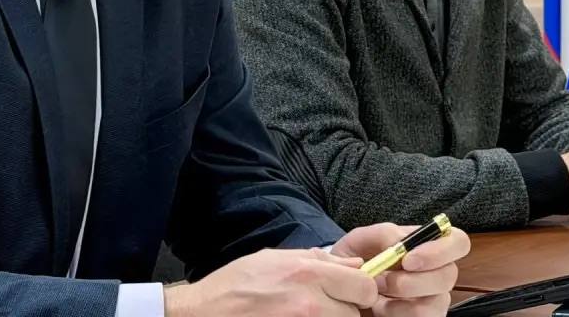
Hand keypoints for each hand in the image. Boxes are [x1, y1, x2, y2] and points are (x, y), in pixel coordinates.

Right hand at [163, 247, 377, 316]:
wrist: (204, 314)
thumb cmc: (236, 283)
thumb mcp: (274, 258)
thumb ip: (317, 259)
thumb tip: (353, 263)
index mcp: (307, 274)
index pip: (363, 286)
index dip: (361, 289)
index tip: (351, 291)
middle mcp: (310, 304)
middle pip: (355, 314)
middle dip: (346, 310)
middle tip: (327, 306)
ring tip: (308, 315)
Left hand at [332, 222, 470, 315]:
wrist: (344, 288)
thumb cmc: (357, 260)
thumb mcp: (361, 240)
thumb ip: (383, 234)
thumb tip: (401, 242)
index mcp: (427, 245)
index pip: (458, 242)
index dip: (440, 250)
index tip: (408, 259)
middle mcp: (437, 272)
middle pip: (449, 275)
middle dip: (413, 280)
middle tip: (383, 280)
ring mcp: (434, 299)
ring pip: (436, 302)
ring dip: (401, 300)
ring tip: (376, 292)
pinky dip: (396, 314)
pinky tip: (381, 307)